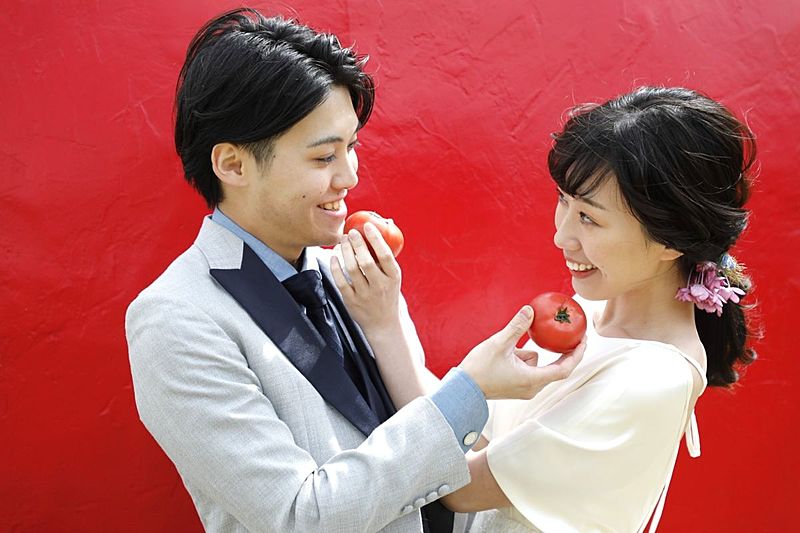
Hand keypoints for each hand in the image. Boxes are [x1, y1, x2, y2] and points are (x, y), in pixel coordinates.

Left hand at [331, 222, 402, 330]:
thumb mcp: (393, 278)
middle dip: (357, 244)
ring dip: (346, 252)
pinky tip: (334, 256)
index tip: (368, 226)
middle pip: (367, 261)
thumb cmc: (387, 294)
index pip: (386, 256)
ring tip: (343, 241)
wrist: (383, 324)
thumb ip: (385, 259)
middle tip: (351, 232)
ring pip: (352, 270)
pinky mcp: (352, 302)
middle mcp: (380, 287)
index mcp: (393, 278)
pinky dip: (336, 267)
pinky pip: (341, 281)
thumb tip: (378, 230)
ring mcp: (365, 295)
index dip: (376, 239)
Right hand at [459, 306, 584, 399]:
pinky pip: (527, 369)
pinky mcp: (516, 388)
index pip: (565, 369)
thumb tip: (530, 310)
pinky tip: (505, 355)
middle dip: (560, 351)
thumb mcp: (499, 344)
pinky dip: (522, 359)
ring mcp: (524, 390)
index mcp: (532, 380)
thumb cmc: (479, 369)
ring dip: (530, 354)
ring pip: (537, 366)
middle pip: (554, 368)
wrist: (461, 389)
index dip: (577, 354)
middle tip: (569, 334)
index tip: (583, 339)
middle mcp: (532, 388)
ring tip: (509, 349)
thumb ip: (517, 327)